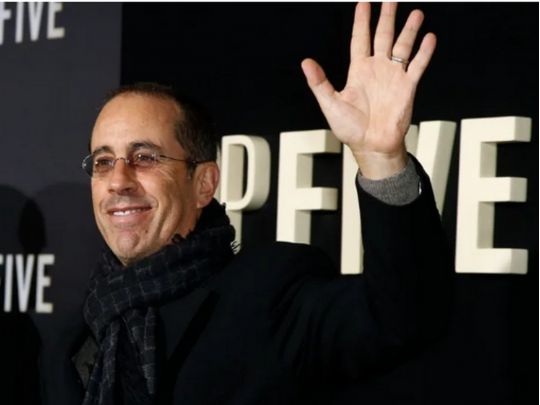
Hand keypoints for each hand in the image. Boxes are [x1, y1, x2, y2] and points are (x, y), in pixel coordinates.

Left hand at [301, 3, 435, 178]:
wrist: (372, 146)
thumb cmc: (350, 129)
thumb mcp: (330, 104)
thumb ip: (319, 82)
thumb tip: (306, 62)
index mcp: (358, 71)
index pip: (360, 39)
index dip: (361, 21)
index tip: (363, 2)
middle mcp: (377, 69)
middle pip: (383, 36)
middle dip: (387, 16)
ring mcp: (393, 77)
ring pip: (403, 46)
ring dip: (409, 30)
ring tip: (415, 12)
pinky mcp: (407, 87)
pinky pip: (417, 65)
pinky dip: (423, 52)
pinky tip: (429, 38)